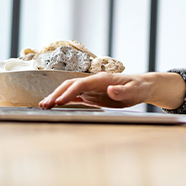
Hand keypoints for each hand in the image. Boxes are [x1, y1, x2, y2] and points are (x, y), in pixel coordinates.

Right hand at [39, 72, 153, 108]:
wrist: (142, 86)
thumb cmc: (139, 88)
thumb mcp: (135, 91)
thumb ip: (123, 91)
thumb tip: (111, 90)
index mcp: (102, 79)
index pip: (81, 84)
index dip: (69, 92)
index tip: (59, 101)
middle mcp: (94, 82)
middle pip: (71, 85)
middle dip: (57, 94)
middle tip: (44, 105)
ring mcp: (92, 88)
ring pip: (70, 90)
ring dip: (57, 96)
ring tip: (43, 106)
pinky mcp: (92, 95)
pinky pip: (75, 97)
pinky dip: (64, 100)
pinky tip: (55, 106)